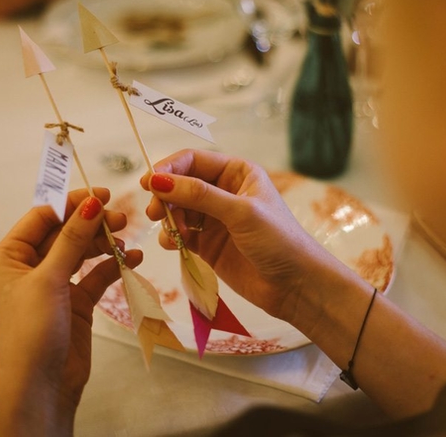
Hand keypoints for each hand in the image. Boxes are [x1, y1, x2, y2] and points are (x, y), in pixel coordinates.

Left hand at [0, 188, 141, 435]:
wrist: (42, 387)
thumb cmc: (32, 332)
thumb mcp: (50, 280)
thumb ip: (72, 239)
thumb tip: (90, 203)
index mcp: (10, 257)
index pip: (42, 217)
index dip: (71, 203)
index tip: (102, 195)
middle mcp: (30, 267)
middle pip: (65, 232)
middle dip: (92, 223)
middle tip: (121, 218)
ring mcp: (54, 284)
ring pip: (83, 252)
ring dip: (105, 244)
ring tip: (127, 241)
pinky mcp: (75, 302)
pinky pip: (96, 276)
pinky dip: (114, 267)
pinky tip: (133, 260)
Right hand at [139, 149, 344, 321]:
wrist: (296, 286)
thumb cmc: (278, 240)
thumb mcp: (240, 212)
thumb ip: (199, 195)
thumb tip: (158, 181)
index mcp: (237, 172)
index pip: (193, 160)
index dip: (169, 169)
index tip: (149, 184)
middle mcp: (224, 191)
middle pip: (180, 184)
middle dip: (165, 196)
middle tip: (154, 213)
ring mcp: (214, 219)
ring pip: (177, 209)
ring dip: (167, 217)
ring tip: (171, 233)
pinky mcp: (207, 245)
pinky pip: (179, 233)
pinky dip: (170, 236)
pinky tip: (172, 244)